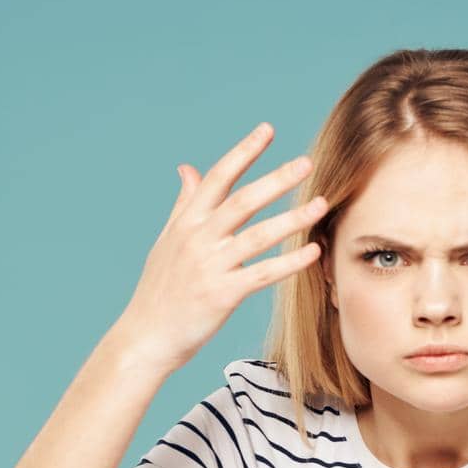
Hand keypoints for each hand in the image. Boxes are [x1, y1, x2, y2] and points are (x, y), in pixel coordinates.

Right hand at [112, 120, 329, 374]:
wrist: (146, 337)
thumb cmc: (159, 290)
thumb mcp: (167, 241)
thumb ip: (183, 204)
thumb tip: (188, 168)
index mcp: (186, 223)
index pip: (218, 178)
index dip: (244, 152)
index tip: (267, 130)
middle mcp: (198, 240)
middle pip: (242, 201)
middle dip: (276, 180)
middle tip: (307, 163)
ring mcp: (210, 267)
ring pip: (258, 235)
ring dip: (292, 219)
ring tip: (321, 204)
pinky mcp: (222, 295)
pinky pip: (263, 274)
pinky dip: (289, 262)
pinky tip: (313, 252)